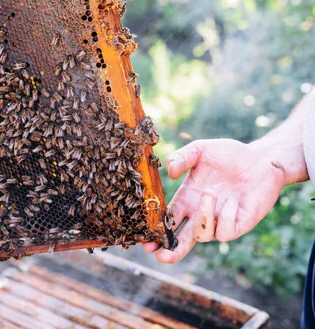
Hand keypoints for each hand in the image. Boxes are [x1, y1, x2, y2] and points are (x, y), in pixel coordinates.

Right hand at [143, 139, 286, 262]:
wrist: (261, 159)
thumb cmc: (228, 154)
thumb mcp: (200, 149)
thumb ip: (181, 157)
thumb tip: (170, 172)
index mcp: (186, 199)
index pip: (167, 221)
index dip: (156, 233)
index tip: (145, 242)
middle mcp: (200, 213)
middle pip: (182, 241)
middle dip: (171, 251)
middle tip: (162, 256)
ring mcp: (219, 220)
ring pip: (203, 235)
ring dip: (203, 216)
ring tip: (210, 193)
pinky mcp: (239, 224)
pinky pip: (225, 232)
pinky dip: (224, 218)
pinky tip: (230, 201)